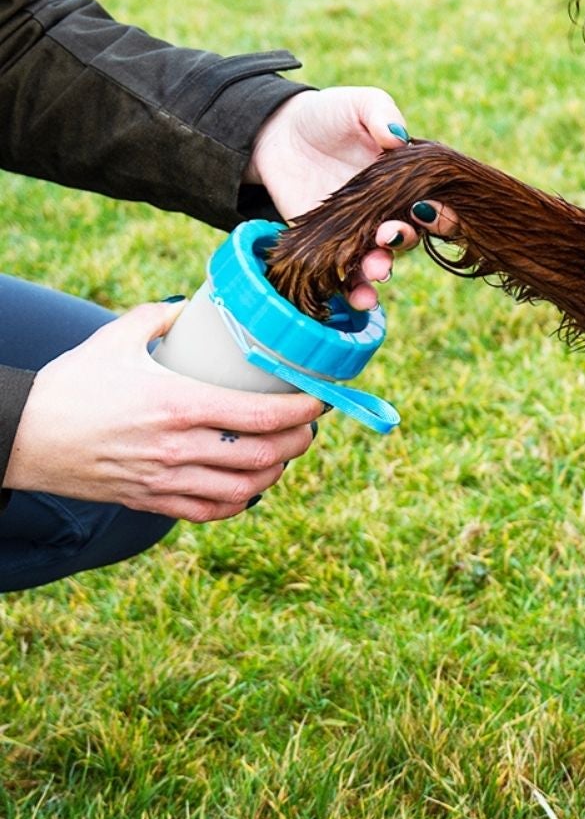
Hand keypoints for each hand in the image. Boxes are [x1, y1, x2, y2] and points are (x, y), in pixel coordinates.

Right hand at [3, 303, 322, 522]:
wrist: (19, 436)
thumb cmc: (69, 384)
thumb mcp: (116, 337)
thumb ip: (161, 316)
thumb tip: (193, 306)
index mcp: (178, 403)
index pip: (261, 414)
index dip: (303, 410)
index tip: (320, 399)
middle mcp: (177, 447)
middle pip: (264, 455)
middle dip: (299, 441)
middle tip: (308, 426)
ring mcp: (164, 479)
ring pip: (244, 489)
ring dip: (275, 472)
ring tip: (284, 453)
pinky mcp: (149, 500)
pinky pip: (209, 512)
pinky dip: (238, 503)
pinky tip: (247, 486)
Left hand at [245, 88, 418, 308]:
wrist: (277, 132)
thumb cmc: (326, 115)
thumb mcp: (357, 102)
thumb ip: (379, 112)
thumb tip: (398, 136)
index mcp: (405, 180)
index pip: (431, 201)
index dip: (439, 212)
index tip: (433, 212)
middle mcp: (387, 210)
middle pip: (407, 234)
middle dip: (403, 240)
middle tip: (390, 233)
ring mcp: (357, 231)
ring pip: (380, 259)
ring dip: (382, 269)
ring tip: (376, 270)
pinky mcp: (327, 247)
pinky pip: (345, 275)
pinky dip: (354, 291)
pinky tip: (359, 298)